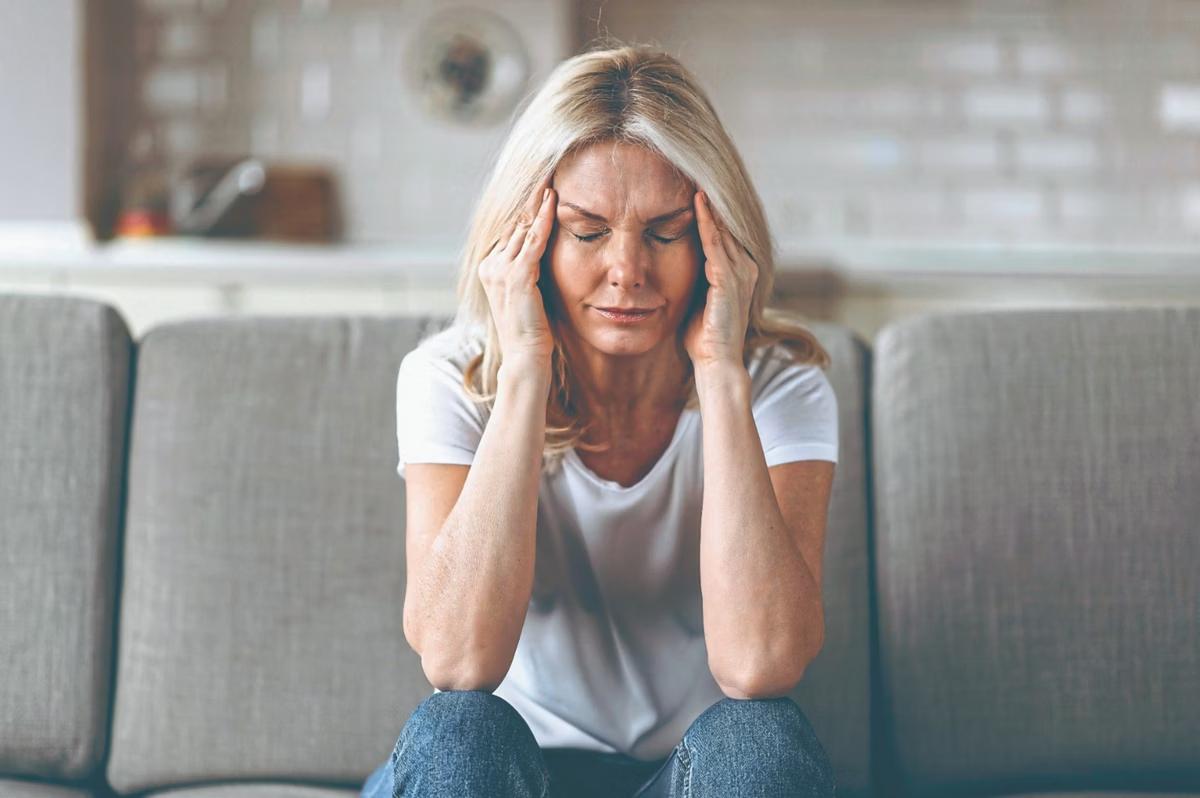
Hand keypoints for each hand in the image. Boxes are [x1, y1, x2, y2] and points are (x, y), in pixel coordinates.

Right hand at [478, 178, 556, 368]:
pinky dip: (543, 218)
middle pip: (514, 224)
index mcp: (489, 268)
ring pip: (522, 227)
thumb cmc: (531, 331)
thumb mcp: (527, 294)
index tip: (540, 188)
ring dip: (538, 203)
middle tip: (547, 172)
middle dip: (530, 200)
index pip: (509, 231)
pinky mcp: (517, 276)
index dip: (525, 210)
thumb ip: (529, 271)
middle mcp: (490, 265)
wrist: (525, 357)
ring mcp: (500, 270)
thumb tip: (541, 252)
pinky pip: (533, 239)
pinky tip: (553, 200)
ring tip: (551, 180)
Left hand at [682, 190, 758, 370]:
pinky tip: (696, 201)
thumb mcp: (699, 298)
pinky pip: (716, 243)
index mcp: (739, 272)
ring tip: (695, 176)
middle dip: (711, 200)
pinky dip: (706, 221)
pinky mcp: (729, 280)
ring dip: (709, 203)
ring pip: (722, 229)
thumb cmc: (703, 337)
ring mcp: (740, 273)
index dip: (710, 210)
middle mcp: (745, 268)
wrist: (716, 363)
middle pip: (726, 225)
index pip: (724, 233)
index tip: (692, 185)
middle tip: (694, 169)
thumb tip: (676, 260)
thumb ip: (696, 277)